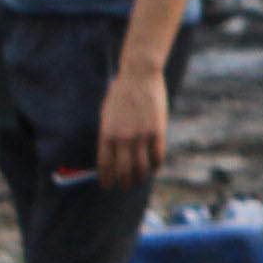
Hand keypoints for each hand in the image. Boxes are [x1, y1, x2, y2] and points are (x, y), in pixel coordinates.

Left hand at [92, 61, 166, 188]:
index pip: (105, 164)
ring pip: (141, 167)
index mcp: (107, 133)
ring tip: (139, 181)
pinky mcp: (157, 131)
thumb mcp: (107, 114)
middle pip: (122, 170)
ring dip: (139, 178)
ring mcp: (141, 135)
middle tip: (124, 187)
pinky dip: (155, 166)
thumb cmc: (121, 93)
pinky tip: (153, 168)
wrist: (139, 75)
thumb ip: (108, 134)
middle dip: (123, 183)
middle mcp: (123, 137)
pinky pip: (157, 156)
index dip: (106, 178)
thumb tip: (110, 156)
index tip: (107, 185)